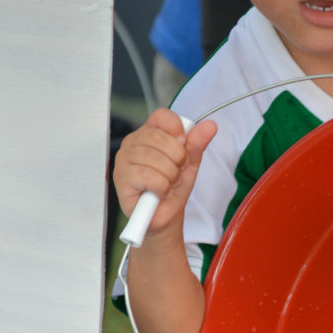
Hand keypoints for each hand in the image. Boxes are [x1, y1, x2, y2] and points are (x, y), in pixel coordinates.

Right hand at [113, 108, 216, 235]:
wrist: (165, 216)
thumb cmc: (173, 188)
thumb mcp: (190, 164)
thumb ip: (197, 144)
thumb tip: (211, 126)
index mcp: (149, 133)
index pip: (162, 116)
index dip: (177, 130)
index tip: (184, 145)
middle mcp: (133, 142)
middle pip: (159, 137)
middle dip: (177, 158)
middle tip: (177, 173)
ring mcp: (124, 159)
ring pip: (154, 158)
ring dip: (170, 176)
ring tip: (169, 184)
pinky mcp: (121, 178)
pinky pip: (147, 175)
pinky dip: (161, 187)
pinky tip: (160, 193)